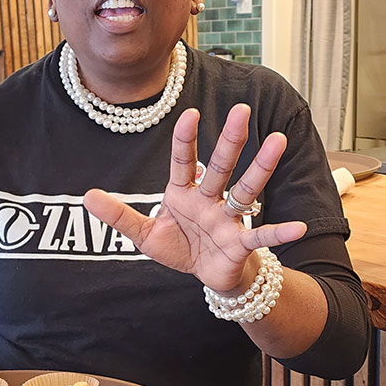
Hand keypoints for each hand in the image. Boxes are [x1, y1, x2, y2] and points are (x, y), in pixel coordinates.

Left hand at [83, 105, 305, 294]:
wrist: (207, 275)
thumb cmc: (180, 247)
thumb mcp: (145, 235)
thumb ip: (119, 216)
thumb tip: (88, 196)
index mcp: (185, 193)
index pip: (183, 161)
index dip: (186, 139)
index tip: (189, 112)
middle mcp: (210, 199)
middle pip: (220, 166)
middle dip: (230, 140)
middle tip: (242, 110)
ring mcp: (228, 219)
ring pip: (245, 189)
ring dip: (260, 167)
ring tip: (277, 141)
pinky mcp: (241, 243)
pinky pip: (262, 236)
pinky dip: (279, 232)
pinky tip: (297, 227)